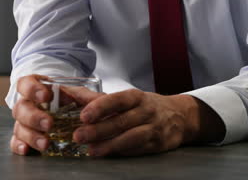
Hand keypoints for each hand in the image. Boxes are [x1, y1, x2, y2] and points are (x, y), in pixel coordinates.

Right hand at [9, 74, 103, 154]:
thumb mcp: (80, 95)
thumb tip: (100, 105)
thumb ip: (90, 98)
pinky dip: (19, 146)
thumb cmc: (69, 99)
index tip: (46, 96)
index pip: (26, 84)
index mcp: (37, 88)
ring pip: (19, 126)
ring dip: (31, 135)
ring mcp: (24, 121)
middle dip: (34, 117)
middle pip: (21, 108)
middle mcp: (27, 103)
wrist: (65, 109)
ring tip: (46, 143)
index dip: (33, 89)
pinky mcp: (24, 136)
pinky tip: (27, 150)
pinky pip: (15, 141)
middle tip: (49, 124)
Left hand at [73, 90, 225, 156]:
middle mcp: (146, 111)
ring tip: (91, 150)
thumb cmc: (145, 105)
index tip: (84, 115)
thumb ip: (96, 98)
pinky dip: (121, 152)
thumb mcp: (125, 97)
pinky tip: (107, 154)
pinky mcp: (157, 145)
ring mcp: (153, 129)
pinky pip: (137, 149)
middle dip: (98, 129)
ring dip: (109, 145)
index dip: (100, 107)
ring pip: (130, 137)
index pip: (117, 100)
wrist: (180, 116)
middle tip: (79, 135)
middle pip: (121, 121)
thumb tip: (67, 93)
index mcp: (136, 97)